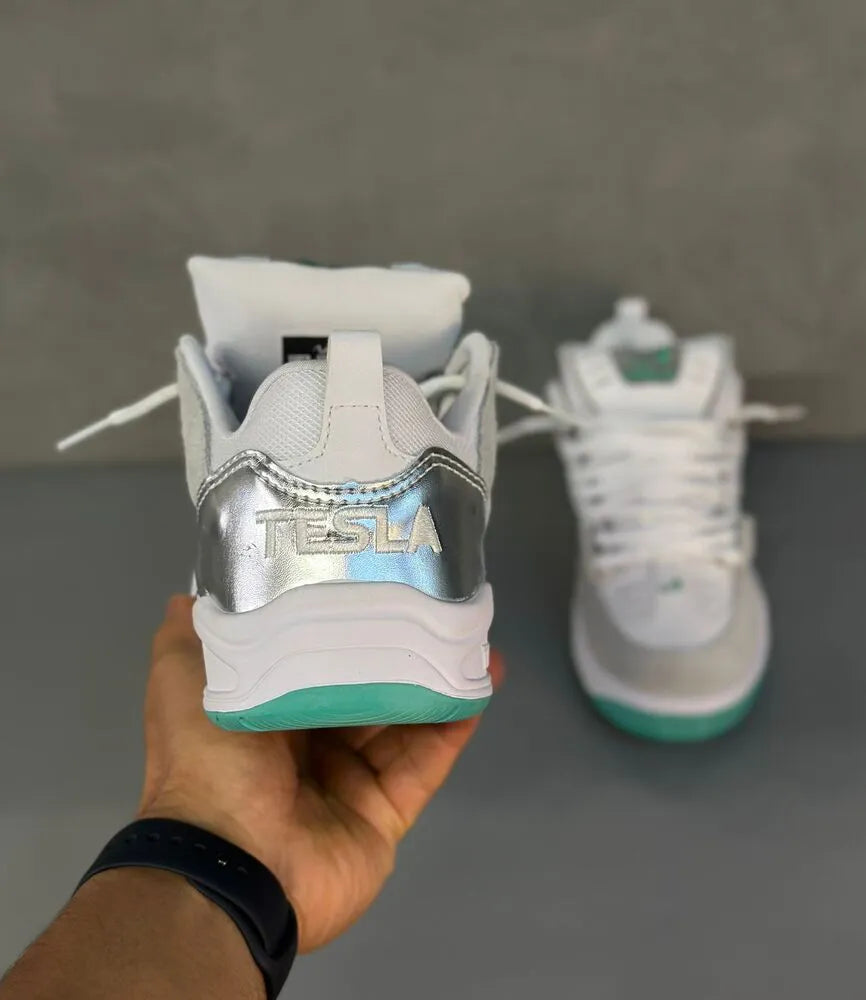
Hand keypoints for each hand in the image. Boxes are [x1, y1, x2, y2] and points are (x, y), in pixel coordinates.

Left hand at [137, 596, 502, 952]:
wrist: (231, 863)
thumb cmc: (208, 761)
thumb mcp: (181, 683)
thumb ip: (189, 639)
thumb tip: (188, 596)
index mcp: (268, 712)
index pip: (314, 658)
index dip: (343, 625)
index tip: (374, 583)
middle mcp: (312, 744)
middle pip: (367, 685)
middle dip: (398, 648)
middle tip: (434, 604)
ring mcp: (352, 781)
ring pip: (405, 719)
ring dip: (438, 679)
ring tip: (469, 635)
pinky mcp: (387, 812)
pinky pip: (427, 762)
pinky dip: (455, 725)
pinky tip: (480, 683)